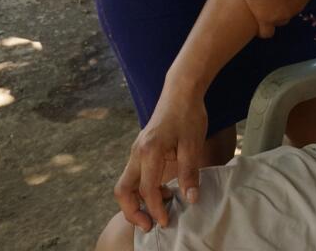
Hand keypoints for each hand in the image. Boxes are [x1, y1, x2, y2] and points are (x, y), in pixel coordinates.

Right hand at [113, 88, 206, 231]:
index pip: (147, 190)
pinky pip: (135, 176)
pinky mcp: (140, 150)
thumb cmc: (188, 115)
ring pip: (126, 184)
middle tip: (150, 225)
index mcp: (149, 151)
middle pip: (123, 190)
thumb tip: (191, 200)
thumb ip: (190, 173)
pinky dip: (142, 190)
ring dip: (137, 202)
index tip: (165, 222)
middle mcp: (137, 152)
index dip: (155, 210)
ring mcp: (136, 151)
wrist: (180, 91)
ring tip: (160, 210)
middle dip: (132, 212)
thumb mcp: (193, 144)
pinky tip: (163, 192)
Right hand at [240, 0, 313, 38]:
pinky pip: (267, 32)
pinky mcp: (267, 20)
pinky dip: (262, 29)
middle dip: (283, 2)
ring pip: (281, 19)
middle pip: (293, 7)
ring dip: (274, 15)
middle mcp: (299, 3)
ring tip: (261, 8)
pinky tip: (257, 25)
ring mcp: (284, 14)